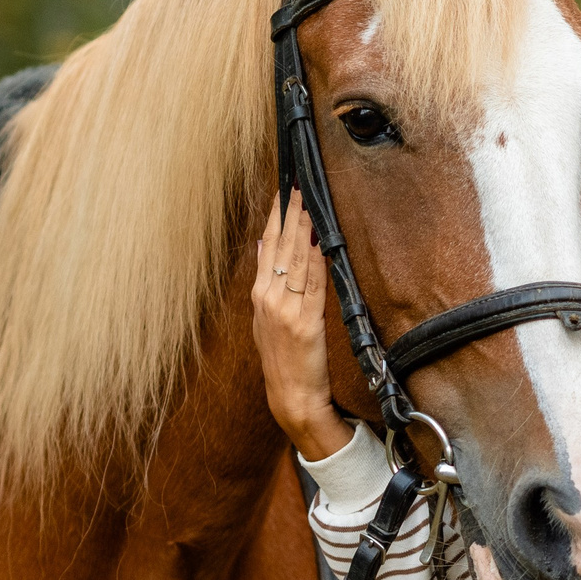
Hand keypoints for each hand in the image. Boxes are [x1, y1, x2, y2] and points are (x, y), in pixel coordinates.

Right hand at [252, 191, 350, 461]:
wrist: (290, 395)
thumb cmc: (281, 357)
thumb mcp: (264, 317)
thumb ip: (266, 278)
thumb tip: (264, 243)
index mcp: (260, 295)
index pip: (269, 246)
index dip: (276, 216)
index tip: (284, 190)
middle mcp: (270, 298)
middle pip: (282, 247)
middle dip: (291, 214)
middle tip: (299, 184)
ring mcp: (287, 310)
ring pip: (297, 261)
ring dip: (305, 230)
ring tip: (310, 203)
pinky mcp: (307, 322)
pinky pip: (314, 285)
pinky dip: (317, 262)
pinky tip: (320, 242)